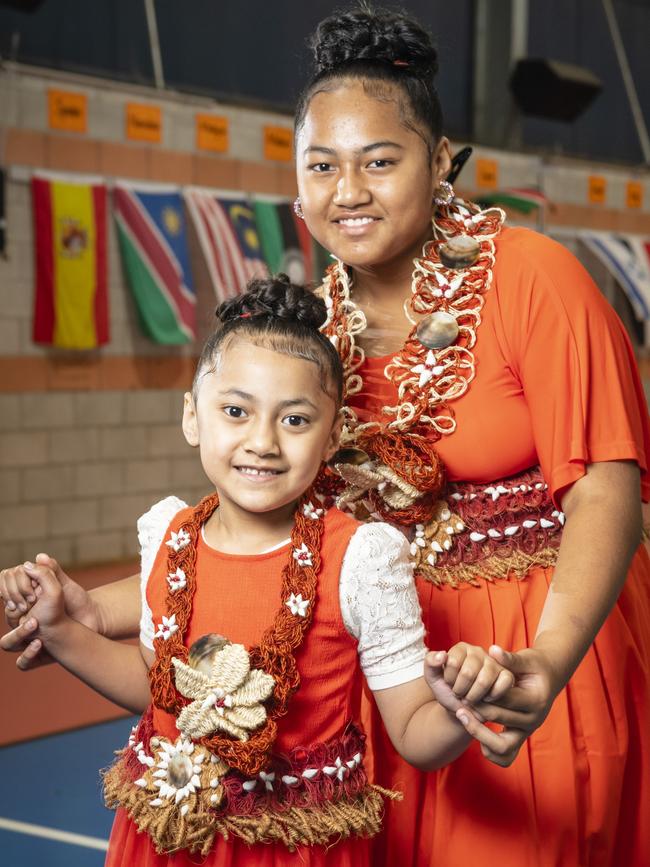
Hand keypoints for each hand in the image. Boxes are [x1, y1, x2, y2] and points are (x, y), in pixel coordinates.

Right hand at [1, 554, 97, 668]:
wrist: (92, 622)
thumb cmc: (76, 601)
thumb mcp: (64, 584)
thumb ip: (51, 571)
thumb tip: (38, 557)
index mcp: (24, 604)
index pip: (5, 600)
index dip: (13, 594)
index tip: (33, 593)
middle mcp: (22, 623)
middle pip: (6, 620)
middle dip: (15, 613)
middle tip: (34, 607)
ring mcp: (28, 641)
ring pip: (7, 643)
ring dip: (19, 634)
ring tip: (36, 624)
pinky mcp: (37, 657)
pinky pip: (22, 663)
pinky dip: (28, 655)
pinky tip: (40, 643)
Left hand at [425, 643, 513, 713]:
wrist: (462, 708)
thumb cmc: (448, 691)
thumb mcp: (433, 678)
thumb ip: (430, 663)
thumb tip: (442, 655)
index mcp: (460, 648)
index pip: (452, 663)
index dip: (449, 680)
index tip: (449, 683)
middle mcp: (478, 651)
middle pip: (468, 673)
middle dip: (460, 690)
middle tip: (459, 693)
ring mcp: (493, 663)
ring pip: (484, 681)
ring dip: (473, 696)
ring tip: (469, 698)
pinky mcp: (506, 675)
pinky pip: (503, 684)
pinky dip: (491, 697)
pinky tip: (485, 699)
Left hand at [458, 644, 559, 766]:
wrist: (550, 679)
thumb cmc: (535, 666)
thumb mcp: (526, 659)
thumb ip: (509, 658)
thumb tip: (492, 650)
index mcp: (536, 701)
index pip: (504, 700)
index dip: (482, 692)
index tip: (464, 687)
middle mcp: (534, 720)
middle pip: (500, 720)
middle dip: (476, 709)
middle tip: (459, 700)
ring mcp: (528, 732)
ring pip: (502, 748)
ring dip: (479, 734)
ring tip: (462, 716)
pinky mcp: (521, 738)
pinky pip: (505, 756)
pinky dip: (488, 749)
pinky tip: (474, 729)